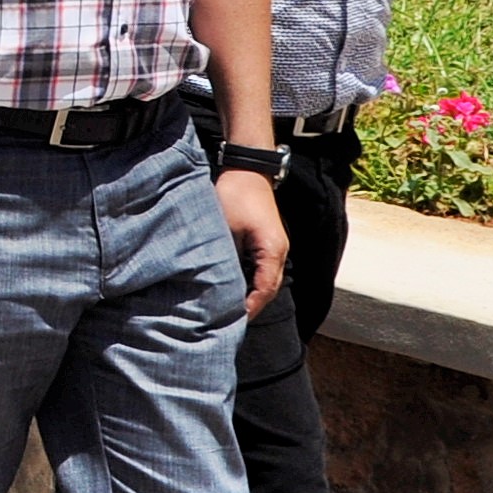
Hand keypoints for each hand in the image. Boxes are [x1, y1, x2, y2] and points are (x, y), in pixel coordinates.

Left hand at [218, 166, 290, 322]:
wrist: (247, 169)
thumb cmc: (235, 195)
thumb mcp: (225, 227)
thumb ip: (223, 256)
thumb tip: (214, 283)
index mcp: (272, 250)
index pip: (264, 289)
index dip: (250, 307)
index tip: (233, 322)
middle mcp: (278, 252)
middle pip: (267, 289)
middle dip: (250, 306)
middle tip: (228, 323)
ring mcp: (274, 248)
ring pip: (264, 281)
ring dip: (249, 295)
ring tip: (228, 312)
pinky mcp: (265, 243)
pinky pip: (259, 270)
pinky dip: (248, 282)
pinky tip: (232, 289)